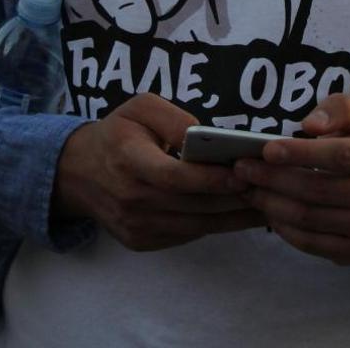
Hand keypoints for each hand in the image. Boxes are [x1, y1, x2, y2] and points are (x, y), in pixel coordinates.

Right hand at [53, 93, 265, 250]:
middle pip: (192, 204)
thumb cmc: (118, 133)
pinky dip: (215, 225)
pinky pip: (186, 234)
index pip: (173, 176)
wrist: (78, 173)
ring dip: (233, 217)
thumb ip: (173, 118)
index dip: (210, 178)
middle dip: (234, 199)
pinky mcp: (141, 241)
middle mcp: (130, 198)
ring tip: (267, 203)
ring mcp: (135, 225)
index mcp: (127, 159)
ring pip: (195, 225)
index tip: (243, 174)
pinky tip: (239, 214)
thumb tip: (207, 137)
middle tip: (272, 189)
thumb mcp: (140, 107)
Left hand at [236, 94, 349, 264]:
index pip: (339, 156)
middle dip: (273, 179)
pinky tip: (267, 210)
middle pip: (318, 190)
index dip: (301, 153)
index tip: (267, 150)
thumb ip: (339, 110)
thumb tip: (310, 125)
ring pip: (309, 218)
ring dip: (271, 203)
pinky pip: (310, 242)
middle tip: (242, 169)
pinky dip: (282, 227)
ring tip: (248, 188)